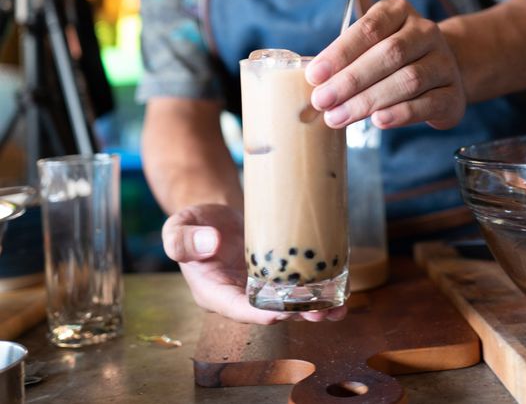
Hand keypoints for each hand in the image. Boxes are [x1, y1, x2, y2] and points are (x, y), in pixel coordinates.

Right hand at [162, 204, 346, 323]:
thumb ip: (183, 239)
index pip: (235, 308)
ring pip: (289, 304)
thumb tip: (210, 243)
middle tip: (318, 311)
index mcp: (214, 292)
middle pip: (268, 312)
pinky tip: (339, 290)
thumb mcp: (179, 227)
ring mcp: (261, 287)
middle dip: (294, 314)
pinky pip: (298, 287)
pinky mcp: (278, 276)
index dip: (257, 314)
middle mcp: (240, 296)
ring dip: (313, 308)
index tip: (278, 315)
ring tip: (337, 308)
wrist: (215, 218)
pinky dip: (318, 290)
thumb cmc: (195, 224)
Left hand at [306, 0, 465, 129]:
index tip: (314, 76)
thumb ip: (345, 62)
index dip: (340, 52)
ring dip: (368, 101)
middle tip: (322, 101)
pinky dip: (400, 113)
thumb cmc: (390, 61)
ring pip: (408, 81)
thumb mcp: (368, 49)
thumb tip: (314, 87)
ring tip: (338, 117)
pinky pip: (427, 104)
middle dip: (350, 80)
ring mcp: (444, 63)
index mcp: (399, 13)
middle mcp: (425, 33)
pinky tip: (378, 121)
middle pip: (389, 55)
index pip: (370, 28)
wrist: (438, 72)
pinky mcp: (453, 95)